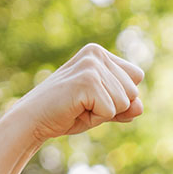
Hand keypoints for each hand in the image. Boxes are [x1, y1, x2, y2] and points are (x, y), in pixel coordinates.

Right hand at [1, 44, 144, 144]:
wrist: (32, 120)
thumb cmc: (67, 113)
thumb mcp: (103, 108)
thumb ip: (125, 106)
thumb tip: (140, 106)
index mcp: (99, 53)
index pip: (136, 77)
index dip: (120, 96)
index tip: (92, 97)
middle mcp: (96, 53)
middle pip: (134, 91)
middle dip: (113, 107)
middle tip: (83, 104)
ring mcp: (91, 66)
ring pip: (125, 102)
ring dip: (103, 113)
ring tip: (79, 106)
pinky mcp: (87, 81)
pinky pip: (111, 111)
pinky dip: (96, 118)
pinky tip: (75, 110)